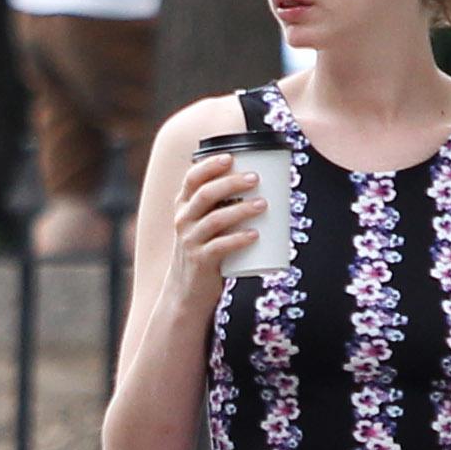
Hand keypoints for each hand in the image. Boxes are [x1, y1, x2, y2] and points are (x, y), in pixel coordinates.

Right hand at [166, 151, 266, 310]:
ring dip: (241, 209)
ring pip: (215, 219)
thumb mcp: (205, 225)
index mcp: (184, 207)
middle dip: (232, 183)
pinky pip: (219, 247)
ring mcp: (190, 241)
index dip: (210, 165)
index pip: (192, 179)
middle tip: (257, 178)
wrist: (187, 292)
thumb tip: (267, 186)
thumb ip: (224, 206)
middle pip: (206, 195)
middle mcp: (183, 221)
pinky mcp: (201, 262)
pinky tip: (255, 234)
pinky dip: (239, 239)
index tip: (231, 157)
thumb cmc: (205, 251)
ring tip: (263, 204)